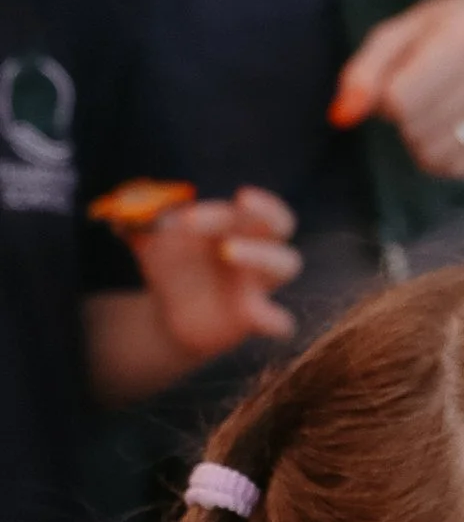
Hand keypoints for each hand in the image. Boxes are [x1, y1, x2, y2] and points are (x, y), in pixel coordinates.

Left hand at [130, 188, 299, 365]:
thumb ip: (138, 228)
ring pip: (287, 263)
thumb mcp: (152, 244)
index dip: (217, 211)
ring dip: (262, 254)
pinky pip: (279, 320)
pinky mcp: (253, 317)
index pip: (241, 209)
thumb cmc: (171, 266)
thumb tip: (118, 220)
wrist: (169, 313)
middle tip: (242, 201)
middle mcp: (254, 249)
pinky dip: (277, 320)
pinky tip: (263, 319)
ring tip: (228, 252)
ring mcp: (257, 283)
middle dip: (266, 210)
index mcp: (235, 226)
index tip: (185, 218)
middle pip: (280, 224)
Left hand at [332, 0, 463, 184]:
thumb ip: (363, 72)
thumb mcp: (402, 34)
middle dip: (406, 121)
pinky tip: (460, 129)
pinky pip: (460, 169)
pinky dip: (447, 156)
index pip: (399, 101)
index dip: (387, 100)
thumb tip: (341, 117)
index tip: (402, 85)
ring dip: (422, 142)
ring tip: (440, 114)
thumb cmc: (452, 32)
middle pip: (415, 129)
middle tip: (426, 97)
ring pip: (435, 154)